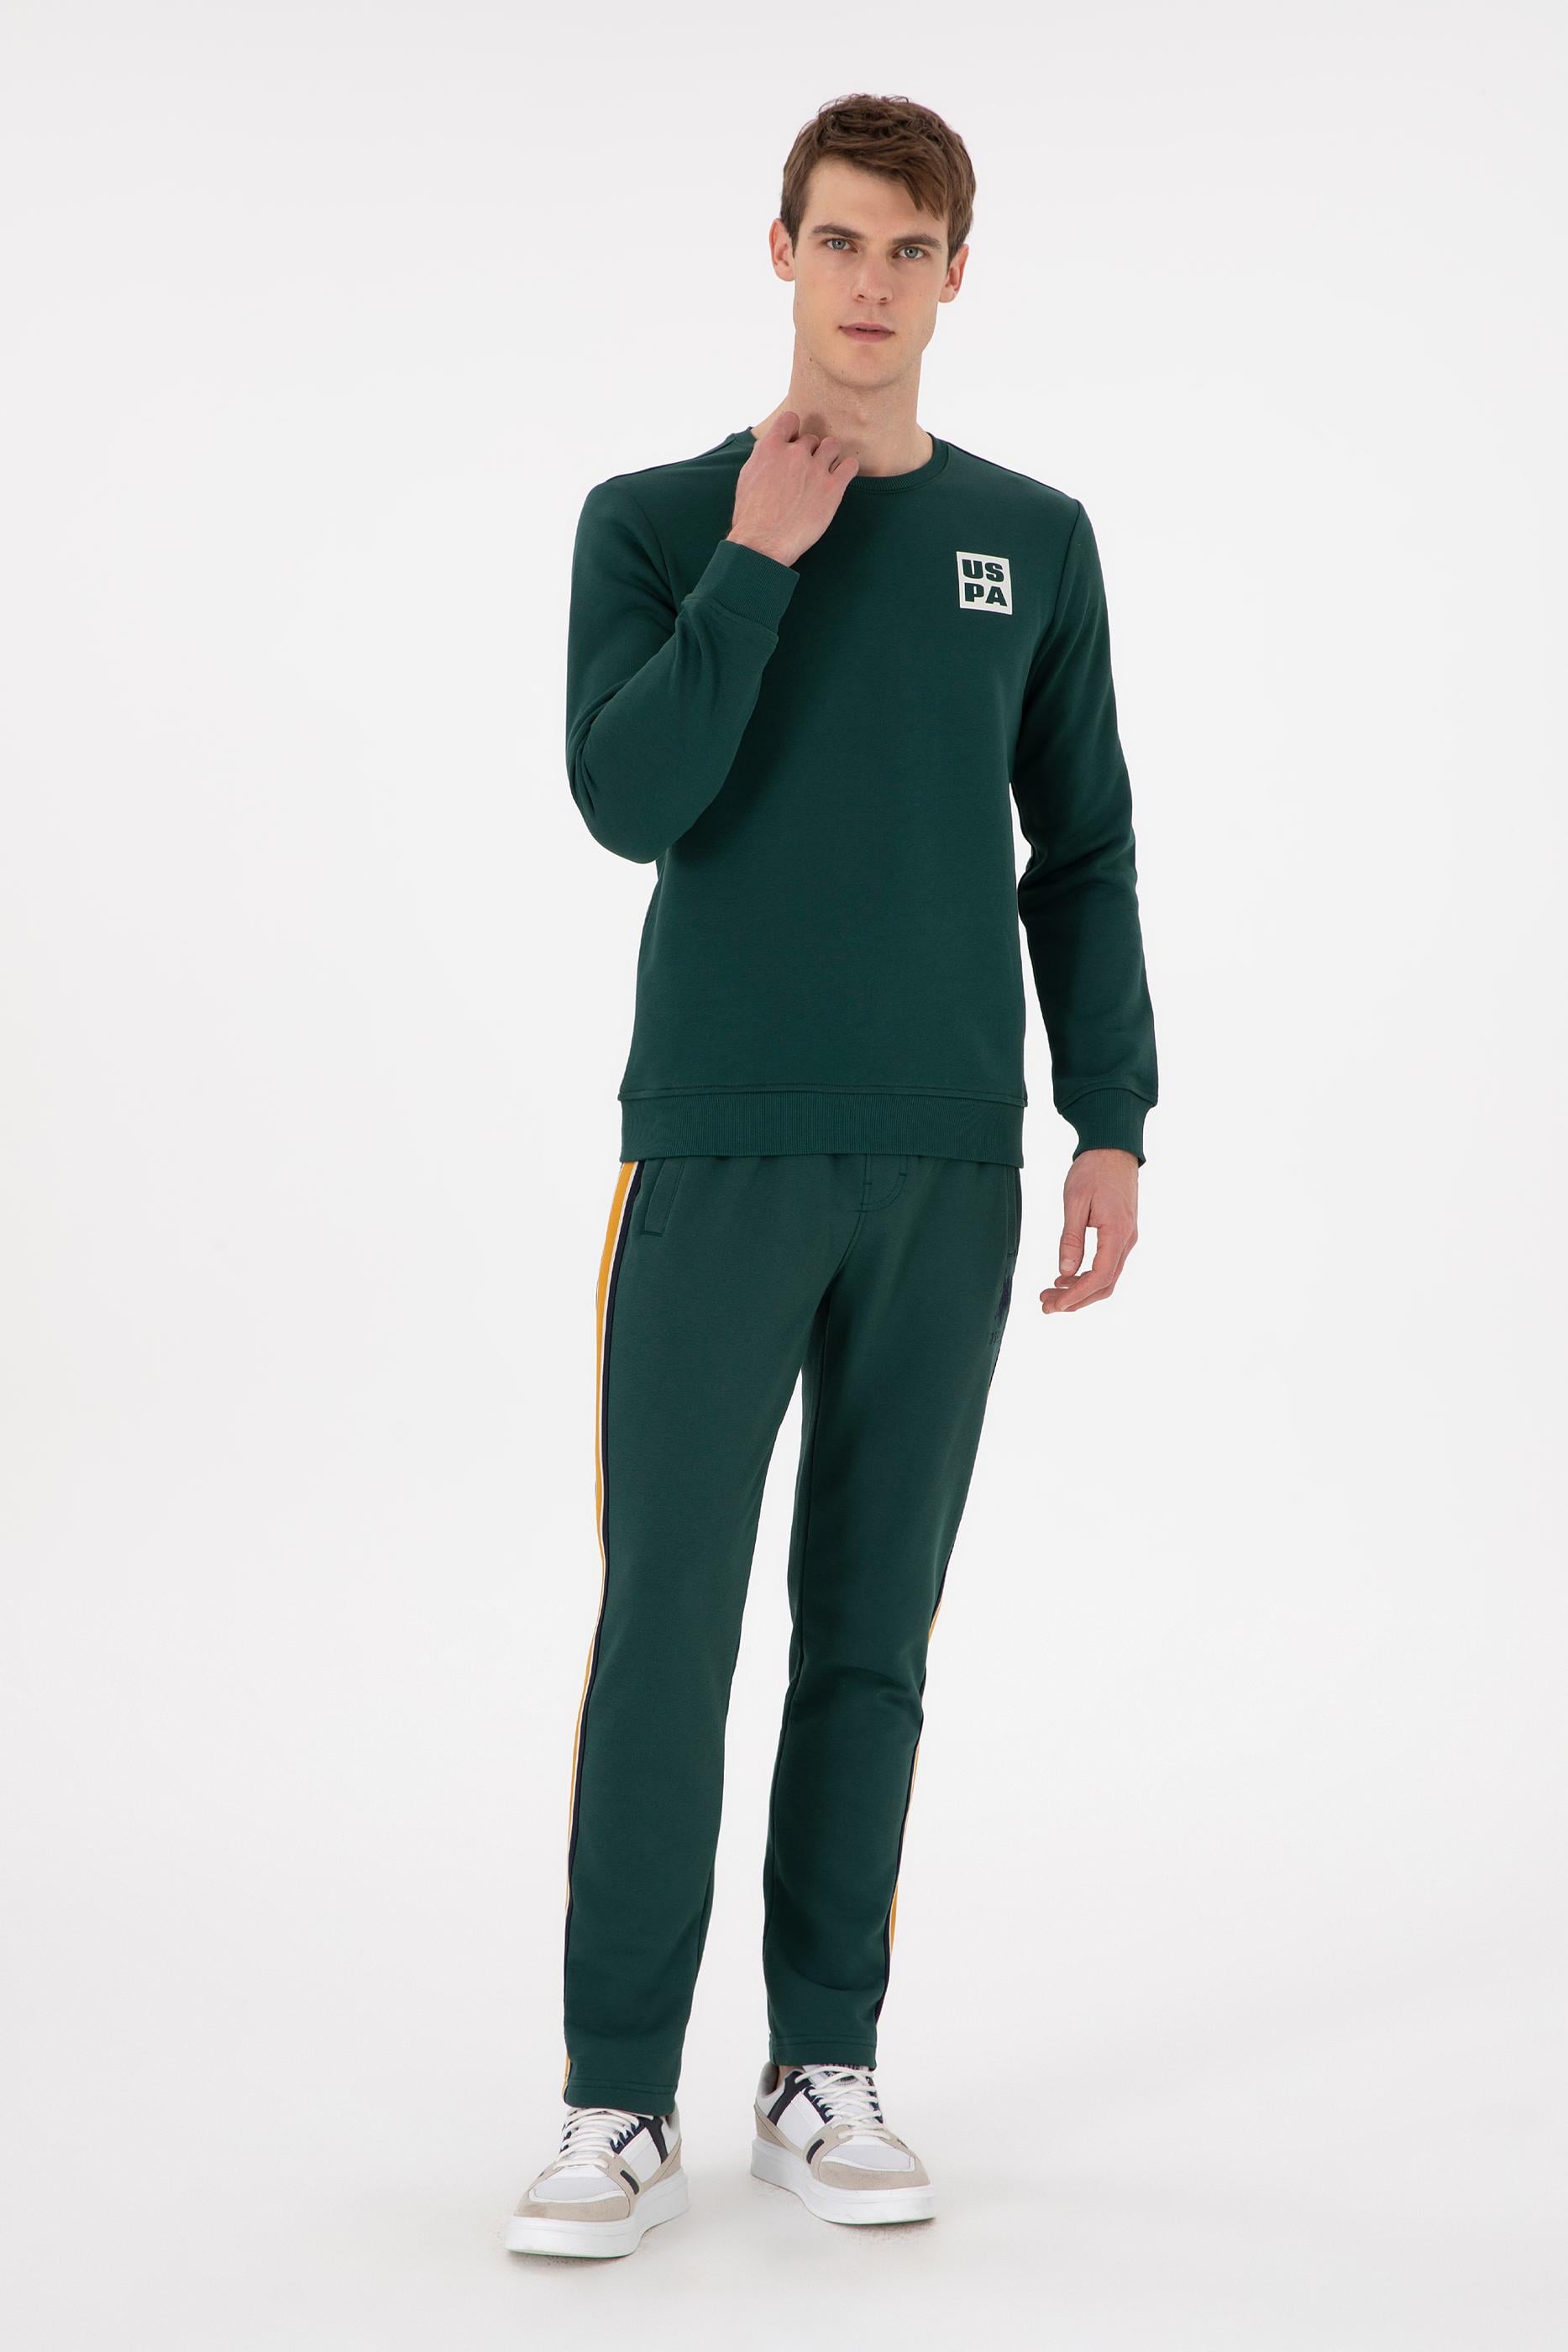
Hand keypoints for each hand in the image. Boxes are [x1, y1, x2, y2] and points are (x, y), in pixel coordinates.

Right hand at [727, 410, 858, 567]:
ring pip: (832, 445)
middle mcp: (794, 453)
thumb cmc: (751, 517)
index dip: (793, 432)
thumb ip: (764, 457)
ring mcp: (815, 469)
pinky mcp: (832, 488)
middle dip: (809, 453)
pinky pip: (850, 466)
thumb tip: (774, 449)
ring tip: (824, 472)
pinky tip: (840, 478)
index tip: (793, 445)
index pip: (790, 420)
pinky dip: (847, 469)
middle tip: (804, 473)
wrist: (763, 543)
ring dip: (829, 456)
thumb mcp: (747, 477)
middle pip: (811, 438)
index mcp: (771, 448)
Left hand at [1040, 1148, 1138, 1313]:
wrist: (1114, 1147)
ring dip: (1080, 1290)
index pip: (1100, 1277)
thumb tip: (1064, 1271)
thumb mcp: (1076, 1201)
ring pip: (1106, 1277)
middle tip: (1045, 1305)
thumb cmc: (1093, 1169)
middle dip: (1076, 1299)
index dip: (1077, 1295)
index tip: (1055, 1305)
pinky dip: (1086, 1276)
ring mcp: (1126, 1238)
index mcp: (1117, 1233)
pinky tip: (1065, 1277)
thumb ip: (1071, 1238)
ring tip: (1050, 1293)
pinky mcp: (1120, 1234)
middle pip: (1105, 1284)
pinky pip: (1107, 1264)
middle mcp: (1127, 1240)